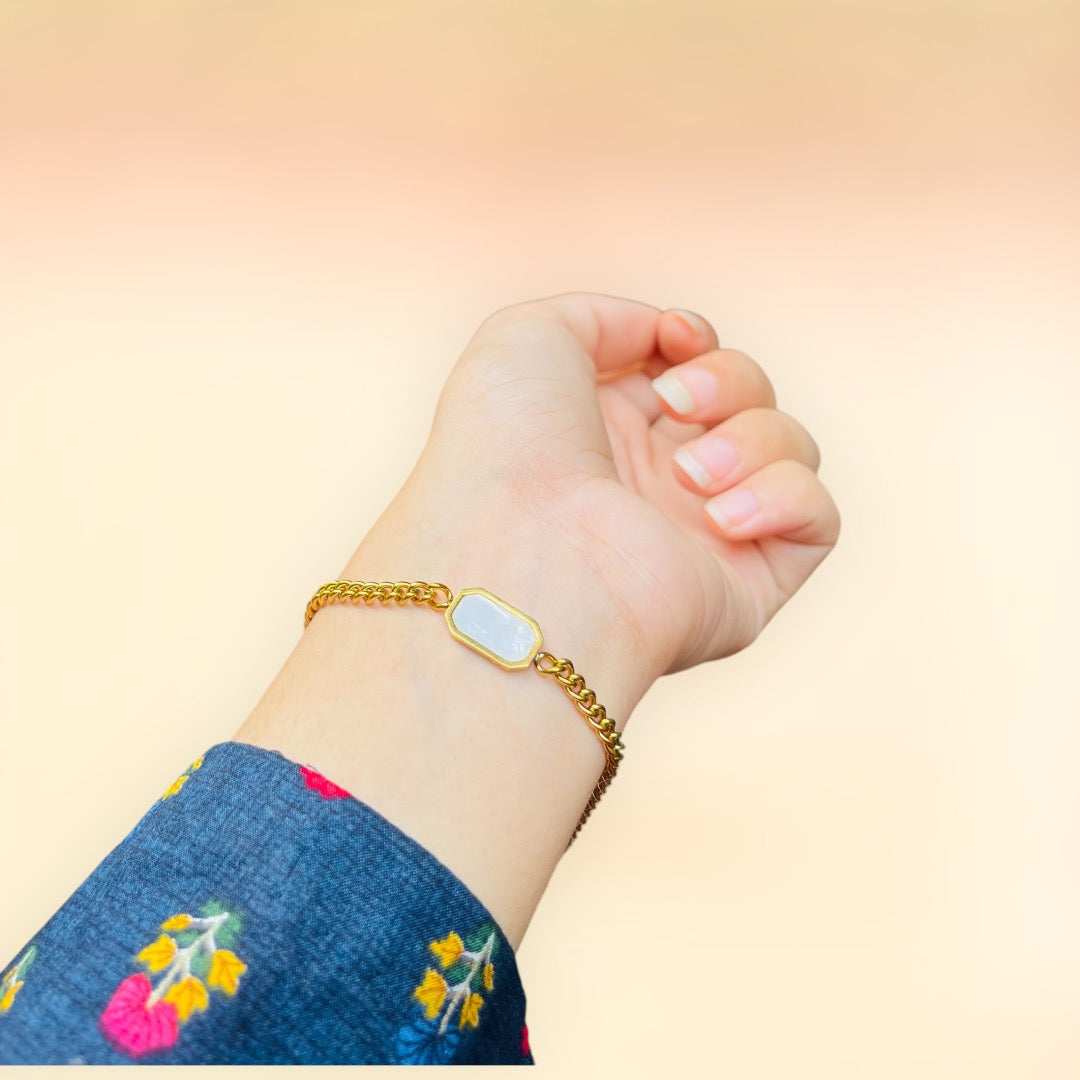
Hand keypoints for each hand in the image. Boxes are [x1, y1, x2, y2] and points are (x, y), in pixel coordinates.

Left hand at [406, 291, 839, 678]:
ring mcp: (703, 534)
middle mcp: (656, 482)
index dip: (698, 341)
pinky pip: (818, 519)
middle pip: (748, 397)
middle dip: (728, 379)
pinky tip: (720, 518)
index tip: (676, 338)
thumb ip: (605, 316)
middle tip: (674, 404)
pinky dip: (783, 497)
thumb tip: (666, 337)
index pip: (688, 370)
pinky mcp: (748, 584)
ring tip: (689, 475)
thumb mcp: (527, 338)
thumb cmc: (507, 449)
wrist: (525, 555)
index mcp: (605, 430)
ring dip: (752, 439)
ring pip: (791, 447)